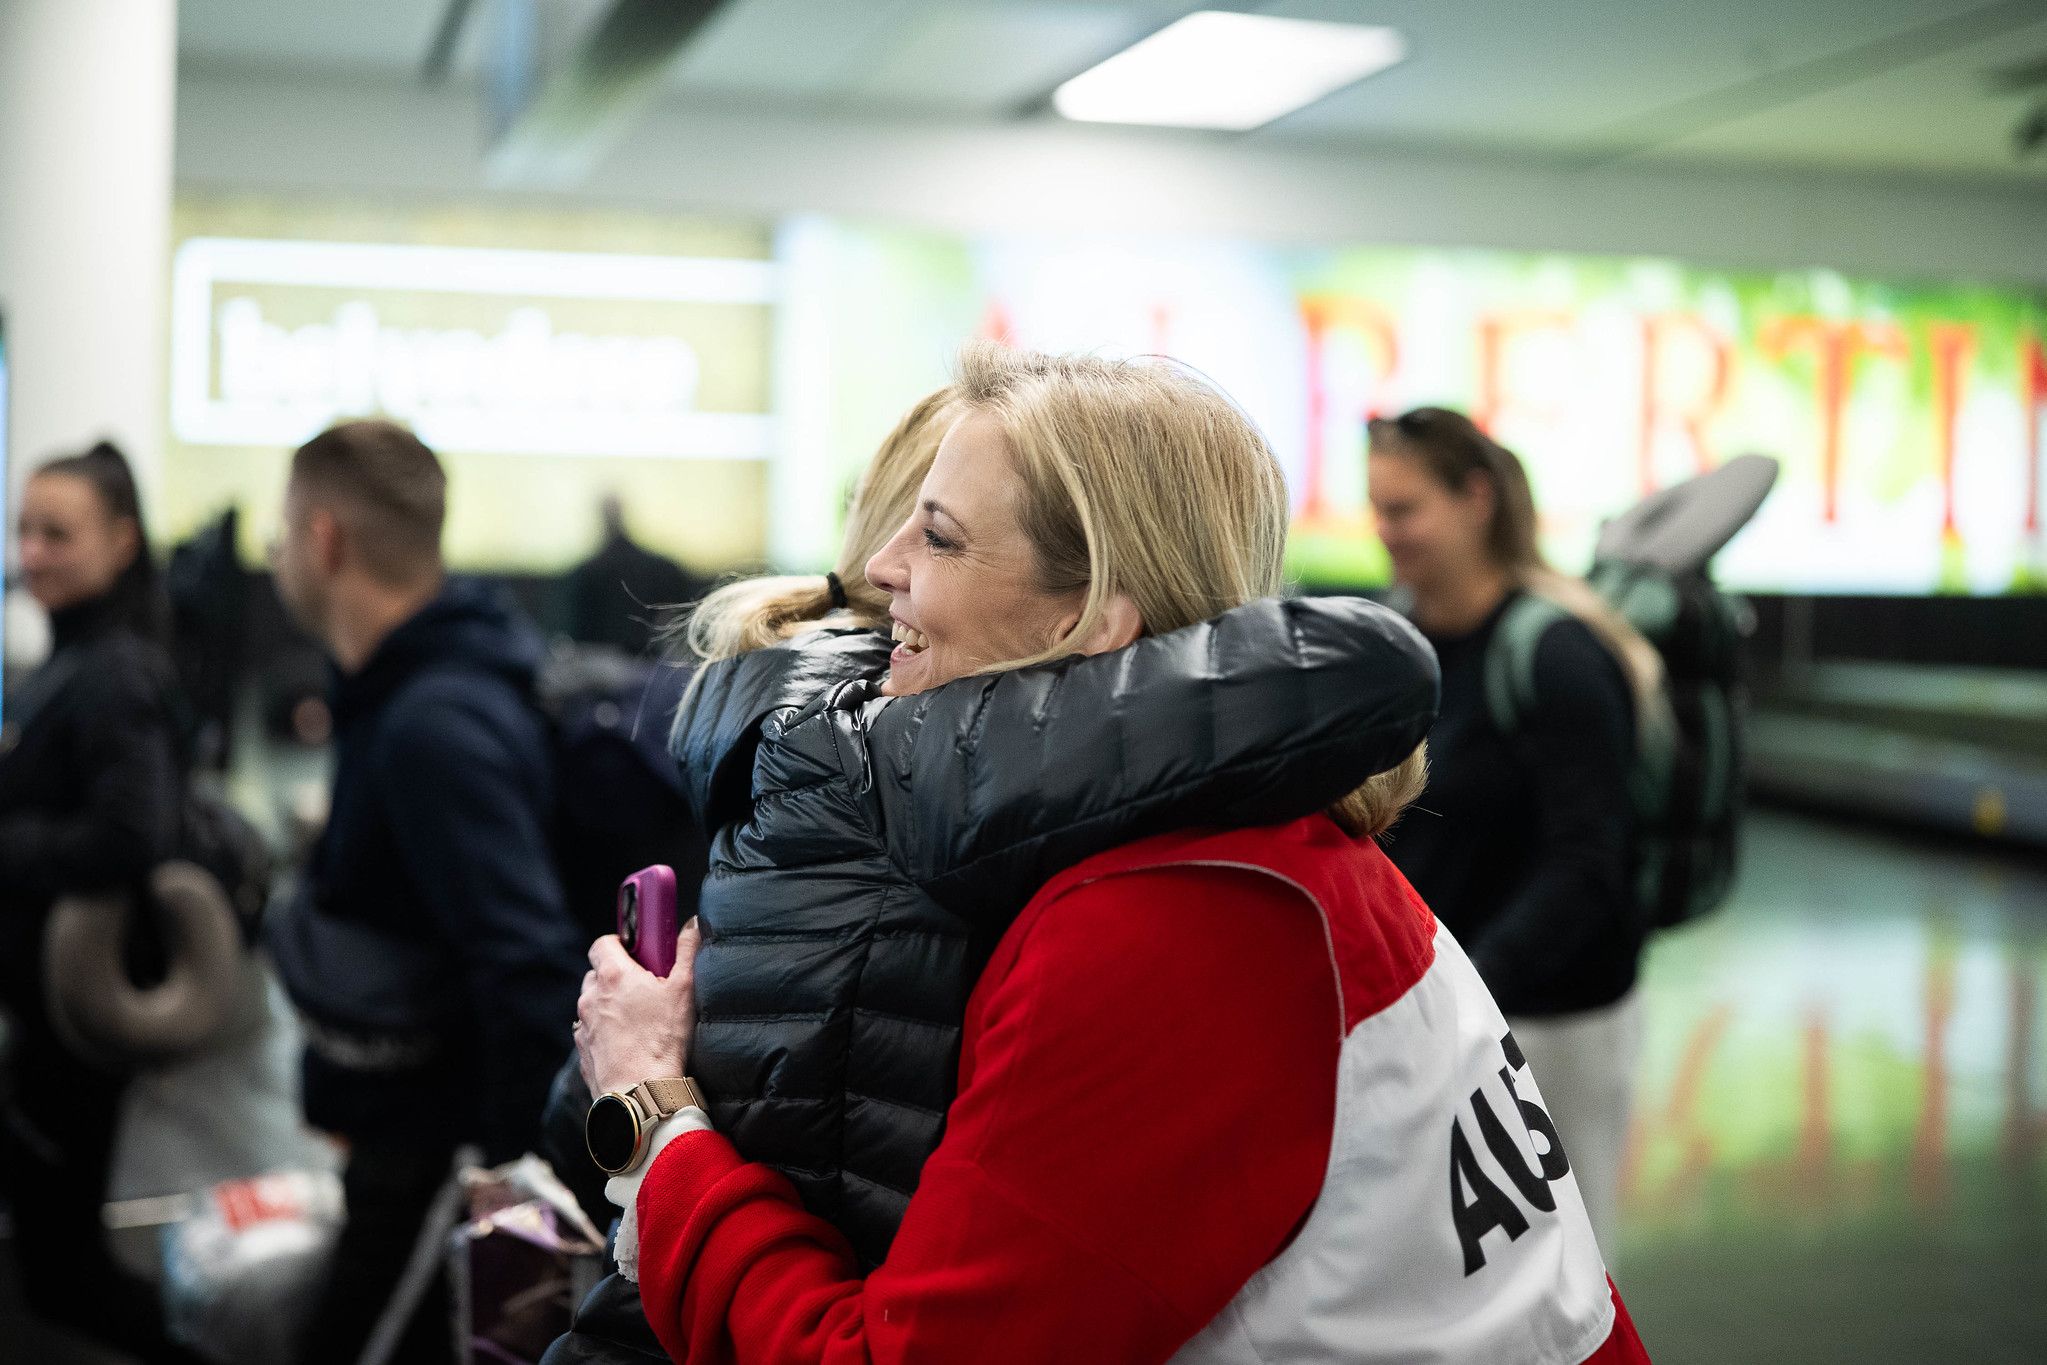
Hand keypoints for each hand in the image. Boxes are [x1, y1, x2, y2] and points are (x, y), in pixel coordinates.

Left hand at [576, 920, 701, 1097]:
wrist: (641, 1092)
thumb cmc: (663, 1040)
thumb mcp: (684, 989)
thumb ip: (687, 951)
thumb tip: (692, 924)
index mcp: (613, 975)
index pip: (602, 943)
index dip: (619, 943)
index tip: (636, 952)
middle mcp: (591, 996)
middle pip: (597, 973)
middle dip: (617, 975)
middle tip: (644, 987)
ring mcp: (583, 1024)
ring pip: (593, 1003)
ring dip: (609, 1004)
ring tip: (638, 1018)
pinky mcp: (583, 1050)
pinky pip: (590, 1030)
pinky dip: (604, 1030)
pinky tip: (628, 1042)